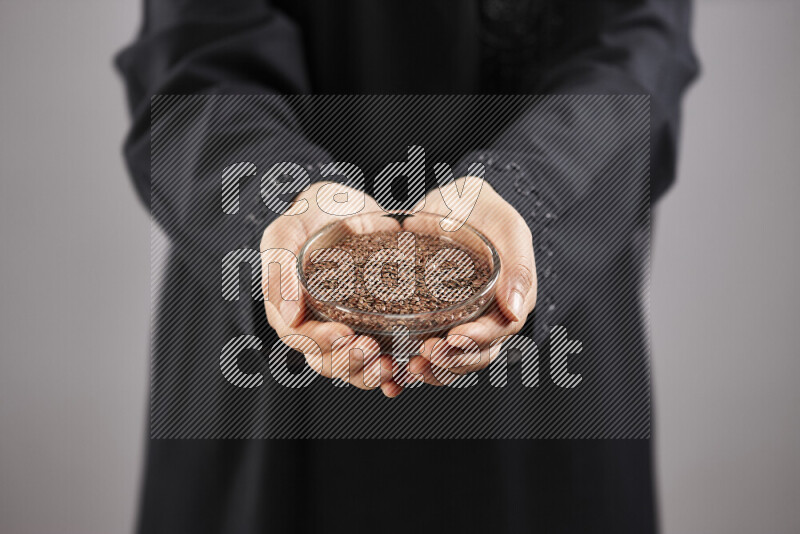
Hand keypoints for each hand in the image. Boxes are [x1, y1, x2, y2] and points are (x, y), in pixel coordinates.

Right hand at [260, 181, 403, 396]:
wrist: (346, 203)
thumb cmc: (310, 212)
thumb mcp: (287, 230)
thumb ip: (280, 268)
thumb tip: (289, 316)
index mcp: (288, 306)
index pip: (299, 336)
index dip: (319, 341)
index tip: (343, 333)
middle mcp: (315, 322)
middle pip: (325, 359)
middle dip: (347, 361)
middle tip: (370, 349)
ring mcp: (344, 326)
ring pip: (350, 365)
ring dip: (367, 372)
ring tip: (389, 365)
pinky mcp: (372, 323)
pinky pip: (378, 356)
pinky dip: (389, 371)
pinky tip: (403, 373)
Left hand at [403, 178, 536, 384]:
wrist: (455, 202)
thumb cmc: (487, 212)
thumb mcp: (509, 229)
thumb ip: (518, 266)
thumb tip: (515, 309)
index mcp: (511, 301)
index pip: (500, 332)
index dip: (478, 341)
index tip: (454, 338)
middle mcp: (487, 318)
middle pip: (476, 355)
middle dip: (452, 361)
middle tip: (426, 354)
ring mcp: (460, 321)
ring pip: (452, 360)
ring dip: (434, 370)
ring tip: (410, 366)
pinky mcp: (433, 320)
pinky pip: (426, 349)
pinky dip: (413, 363)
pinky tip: (396, 368)